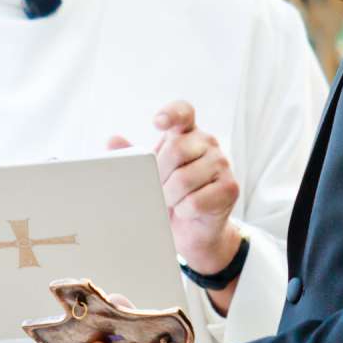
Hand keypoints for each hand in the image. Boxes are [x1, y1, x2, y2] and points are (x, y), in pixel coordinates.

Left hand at [109, 101, 239, 275]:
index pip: (183, 112)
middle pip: (176, 150)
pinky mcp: (230, 188)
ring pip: (184, 179)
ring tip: (170, 202)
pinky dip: (183, 211)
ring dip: (169, 197)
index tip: (157, 123)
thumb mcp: (150, 174)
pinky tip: (186, 211)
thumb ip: (134, 157)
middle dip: (159, 175)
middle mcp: (208, 143)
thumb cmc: (171, 196)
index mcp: (187, 133)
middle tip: (157, 189)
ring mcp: (222, 164)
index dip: (171, 113)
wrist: (193, 230)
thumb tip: (112, 141)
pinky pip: (196, 201)